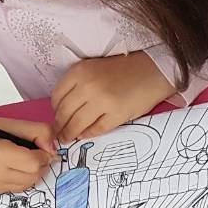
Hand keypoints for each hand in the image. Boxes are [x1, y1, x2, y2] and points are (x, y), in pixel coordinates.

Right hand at [0, 116, 56, 193]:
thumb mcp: (14, 123)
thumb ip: (39, 131)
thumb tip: (54, 149)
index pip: (34, 162)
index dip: (43, 154)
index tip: (41, 147)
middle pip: (34, 174)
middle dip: (40, 163)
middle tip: (32, 152)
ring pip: (30, 183)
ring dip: (33, 171)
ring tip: (23, 159)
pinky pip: (21, 187)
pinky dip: (24, 178)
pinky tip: (16, 167)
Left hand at [51, 52, 176, 142]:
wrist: (152, 71)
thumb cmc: (123, 70)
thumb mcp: (93, 68)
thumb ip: (77, 85)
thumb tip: (63, 110)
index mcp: (80, 72)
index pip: (57, 97)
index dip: (55, 111)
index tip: (57, 117)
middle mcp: (88, 86)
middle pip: (64, 113)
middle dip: (60, 126)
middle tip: (60, 133)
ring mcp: (102, 102)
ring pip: (77, 124)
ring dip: (70, 134)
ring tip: (68, 138)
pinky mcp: (116, 115)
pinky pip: (96, 129)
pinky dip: (89, 134)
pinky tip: (86, 134)